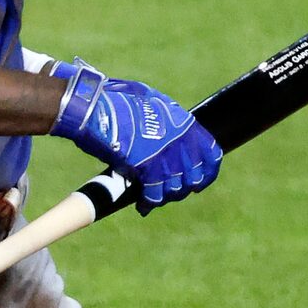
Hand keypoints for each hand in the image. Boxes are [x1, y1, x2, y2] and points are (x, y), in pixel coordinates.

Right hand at [49, 62, 223, 210]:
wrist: (97, 109)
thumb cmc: (116, 101)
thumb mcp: (149, 101)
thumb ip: (161, 117)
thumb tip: (162, 127)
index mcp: (185, 124)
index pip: (211, 155)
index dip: (207, 173)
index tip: (198, 183)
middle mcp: (181, 141)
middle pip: (193, 177)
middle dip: (182, 189)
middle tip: (169, 193)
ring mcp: (166, 156)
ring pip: (175, 189)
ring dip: (164, 197)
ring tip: (153, 200)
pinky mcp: (148, 168)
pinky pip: (154, 194)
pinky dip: (148, 203)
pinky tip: (142, 206)